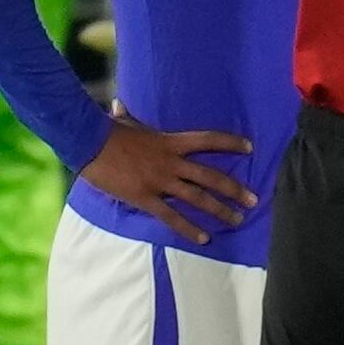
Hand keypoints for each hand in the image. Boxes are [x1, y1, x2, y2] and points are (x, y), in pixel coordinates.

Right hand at [79, 112, 254, 244]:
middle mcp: (171, 162)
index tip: (250, 148)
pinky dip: (189, 229)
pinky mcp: (146, 197)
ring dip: (221, 210)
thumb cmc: (105, 133)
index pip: (208, 140)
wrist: (88, 144)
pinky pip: (172, 217)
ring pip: (198, 198)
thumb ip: (127, 117)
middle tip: (254, 199)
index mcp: (170, 141)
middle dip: (235, 188)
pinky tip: (204, 239)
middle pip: (211, 176)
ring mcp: (160, 181)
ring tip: (238, 220)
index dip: (231, 143)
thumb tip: (118, 105)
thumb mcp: (123, 123)